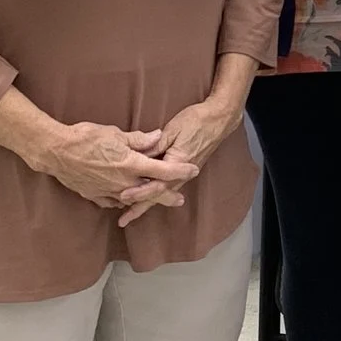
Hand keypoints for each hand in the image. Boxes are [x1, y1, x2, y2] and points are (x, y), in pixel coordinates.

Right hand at [39, 121, 199, 213]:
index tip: (193, 169)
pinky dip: (122, 200)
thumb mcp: (115, 133)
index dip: (180, 170)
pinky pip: (113, 202)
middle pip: (151, 192)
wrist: (56, 152)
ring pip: (132, 199)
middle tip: (179, 199)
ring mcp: (108, 191)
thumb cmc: (85, 138)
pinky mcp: (95, 195)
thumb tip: (158, 136)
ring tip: (153, 201)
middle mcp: (123, 182)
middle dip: (167, 195)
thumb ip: (139, 138)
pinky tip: (124, 200)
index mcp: (131, 164)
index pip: (163, 170)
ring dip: (145, 200)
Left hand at [118, 95, 245, 226]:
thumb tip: (137, 159)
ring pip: (162, 193)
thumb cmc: (196, 122)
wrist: (218, 120)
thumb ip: (154, 146)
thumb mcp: (172, 130)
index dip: (138, 192)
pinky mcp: (183, 171)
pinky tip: (146, 197)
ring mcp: (183, 174)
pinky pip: (167, 187)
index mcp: (177, 163)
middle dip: (140, 208)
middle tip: (123, 220)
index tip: (122, 196)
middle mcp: (181, 174)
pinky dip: (155, 194)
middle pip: (157, 195)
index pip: (155, 184)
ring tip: (131, 213)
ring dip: (146, 204)